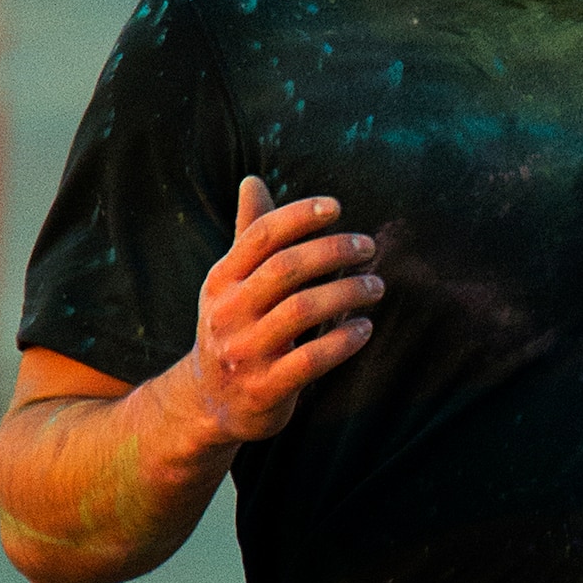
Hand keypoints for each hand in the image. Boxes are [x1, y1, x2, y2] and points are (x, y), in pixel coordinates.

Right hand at [184, 177, 382, 442]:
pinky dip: (343, 340)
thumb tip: (252, 180)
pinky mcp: (265, 388)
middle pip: (285, 269)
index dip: (299, 215)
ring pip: (302, 311)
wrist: (207, 402)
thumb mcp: (231, 283)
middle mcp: (227, 312)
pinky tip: (365, 328)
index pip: (261, 236)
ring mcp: (245, 352)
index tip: (337, 207)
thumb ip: (249, 234)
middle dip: (333, 251)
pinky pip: (311, 360)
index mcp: (221, 279)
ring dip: (347, 293)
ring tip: (376, 286)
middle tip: (369, 247)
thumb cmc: (234, 326)